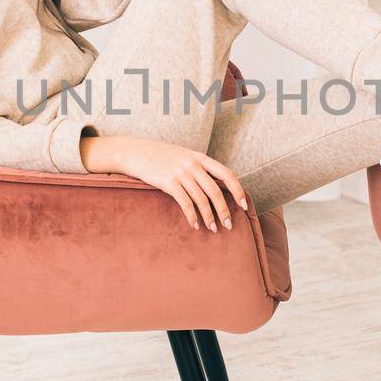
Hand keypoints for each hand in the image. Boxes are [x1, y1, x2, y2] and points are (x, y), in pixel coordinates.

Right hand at [80, 134, 248, 231]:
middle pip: (215, 191)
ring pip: (202, 200)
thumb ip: (198, 167)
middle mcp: (193, 165)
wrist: (136, 152)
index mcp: (200, 157)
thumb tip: (214, 185)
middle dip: (224, 211)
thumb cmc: (160, 156)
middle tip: (228, 226)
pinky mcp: (169, 183)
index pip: (226, 174)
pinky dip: (192, 217)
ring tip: (213, 229)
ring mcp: (181, 173)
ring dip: (209, 217)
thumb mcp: (183, 156)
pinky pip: (185, 203)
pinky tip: (195, 225)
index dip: (238, 190)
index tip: (244, 205)